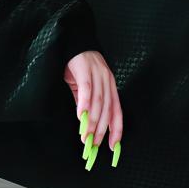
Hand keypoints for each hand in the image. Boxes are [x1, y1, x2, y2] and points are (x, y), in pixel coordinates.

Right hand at [64, 50, 122, 168]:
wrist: (72, 40)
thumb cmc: (78, 64)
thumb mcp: (84, 86)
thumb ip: (86, 104)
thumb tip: (85, 123)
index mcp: (110, 86)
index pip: (116, 111)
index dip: (116, 130)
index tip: (113, 146)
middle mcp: (108, 81)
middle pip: (107, 110)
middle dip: (101, 130)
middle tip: (93, 144)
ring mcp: (98, 74)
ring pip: (98, 103)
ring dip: (92, 122)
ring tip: (86, 136)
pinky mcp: (85, 70)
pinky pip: (87, 90)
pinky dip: (84, 104)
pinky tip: (81, 116)